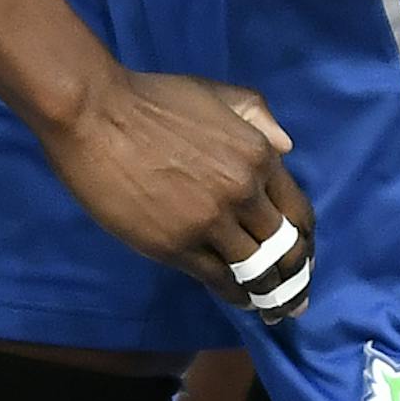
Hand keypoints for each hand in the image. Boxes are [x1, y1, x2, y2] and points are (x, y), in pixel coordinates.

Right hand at [42, 63, 314, 319]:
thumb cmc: (150, 98)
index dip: (305, 243)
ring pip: (258, 272)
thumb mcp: (211, 92)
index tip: (302, 260)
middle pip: (285, 250)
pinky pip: (220, 281)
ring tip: (271, 308)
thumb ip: (253, 112)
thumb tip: (287, 147)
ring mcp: (211, 221)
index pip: (299, 212)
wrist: (94, 113)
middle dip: (293, 278)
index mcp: (256, 153)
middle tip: (293, 298)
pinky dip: (235, 295)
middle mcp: (243, 190)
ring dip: (269, 295)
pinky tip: (238, 298)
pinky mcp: (179, 246)